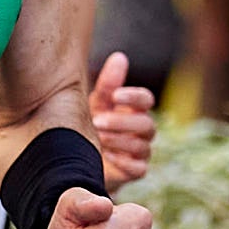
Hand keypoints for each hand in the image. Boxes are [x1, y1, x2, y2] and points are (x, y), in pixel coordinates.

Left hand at [89, 51, 156, 188]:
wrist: (82, 160)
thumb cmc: (92, 125)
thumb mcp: (97, 103)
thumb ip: (108, 84)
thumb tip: (120, 56)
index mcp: (135, 110)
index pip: (146, 100)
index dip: (134, 97)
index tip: (116, 96)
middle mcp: (142, 130)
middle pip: (146, 124)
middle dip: (122, 122)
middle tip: (97, 121)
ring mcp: (141, 152)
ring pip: (142, 146)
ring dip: (119, 141)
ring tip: (97, 139)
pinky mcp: (135, 171)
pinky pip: (139, 168)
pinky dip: (124, 162)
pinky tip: (107, 156)